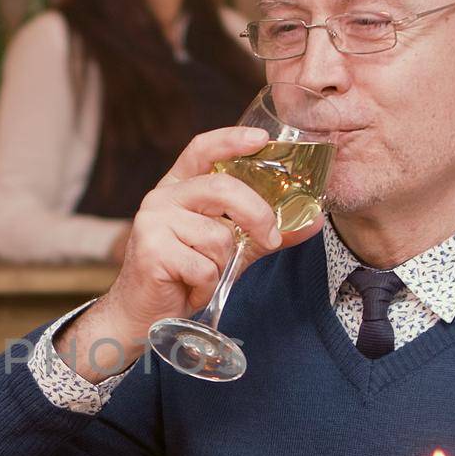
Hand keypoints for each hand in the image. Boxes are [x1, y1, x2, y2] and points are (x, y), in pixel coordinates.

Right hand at [62, 127, 323, 381]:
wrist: (142, 316)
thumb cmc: (183, 277)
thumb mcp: (228, 250)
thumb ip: (262, 232)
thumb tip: (312, 222)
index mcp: (178, 188)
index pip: (202, 150)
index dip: (231, 140)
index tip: (262, 139)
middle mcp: (161, 198)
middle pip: (221, 188)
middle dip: (256, 213)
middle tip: (272, 237)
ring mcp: (153, 223)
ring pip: (217, 237)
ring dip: (221, 266)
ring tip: (203, 277)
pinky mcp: (152, 252)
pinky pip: (204, 267)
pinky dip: (207, 286)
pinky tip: (190, 290)